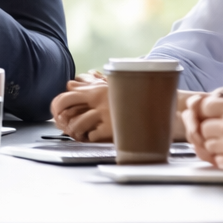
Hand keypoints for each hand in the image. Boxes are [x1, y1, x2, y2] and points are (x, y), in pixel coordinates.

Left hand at [53, 75, 198, 142]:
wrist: (166, 106)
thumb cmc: (142, 97)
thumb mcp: (118, 85)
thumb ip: (95, 84)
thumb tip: (71, 83)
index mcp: (97, 89)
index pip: (64, 96)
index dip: (56, 107)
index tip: (58, 115)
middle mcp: (98, 100)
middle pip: (63, 108)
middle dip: (60, 119)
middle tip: (66, 127)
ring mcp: (106, 114)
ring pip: (76, 126)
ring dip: (76, 132)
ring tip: (84, 134)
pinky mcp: (114, 129)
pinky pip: (92, 137)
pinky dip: (92, 139)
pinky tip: (99, 137)